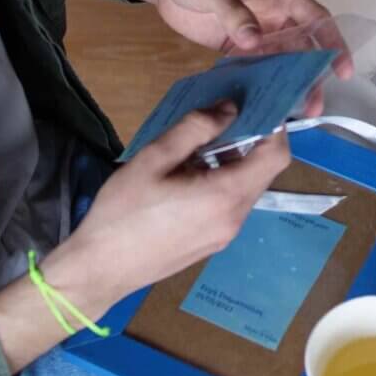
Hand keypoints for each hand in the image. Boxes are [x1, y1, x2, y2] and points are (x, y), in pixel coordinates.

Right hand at [42, 106, 290, 310]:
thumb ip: (196, 128)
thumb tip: (230, 108)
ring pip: (246, 188)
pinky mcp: (211, 243)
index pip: (276, 156)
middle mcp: (235, 218)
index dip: (272, 127)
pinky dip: (222, 182)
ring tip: (197, 144)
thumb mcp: (154, 158)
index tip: (254, 105)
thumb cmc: (123, 211)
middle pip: (263, 172)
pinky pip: (230, 204)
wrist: (100, 270)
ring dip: (233, 162)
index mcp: (226, 196)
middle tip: (221, 117)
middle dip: (250, 141)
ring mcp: (225, 235)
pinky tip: (188, 174)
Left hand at [115, 0, 352, 111]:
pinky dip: (261, 84)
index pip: (315, 18)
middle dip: (310, 75)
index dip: (332, 42)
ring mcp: (254, 31)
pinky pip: (254, 67)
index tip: (343, 70)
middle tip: (314, 106)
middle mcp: (272, 14)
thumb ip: (233, 11)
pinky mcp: (234, 46)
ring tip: (292, 113)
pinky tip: (262, 104)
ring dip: (287, 84)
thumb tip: (255, 41)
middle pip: (301, 47)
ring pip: (280, 61)